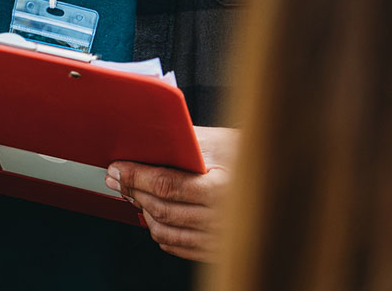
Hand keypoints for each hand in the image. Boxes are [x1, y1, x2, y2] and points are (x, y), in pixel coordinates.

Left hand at [106, 125, 234, 262]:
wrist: (275, 179)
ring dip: (142, 211)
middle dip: (133, 191)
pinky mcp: (216, 250)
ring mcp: (219, 238)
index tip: (118, 168)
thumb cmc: (247, 157)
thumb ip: (181, 144)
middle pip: (162, 209)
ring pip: (165, 231)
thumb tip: (144, 144)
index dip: (136, 176)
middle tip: (117, 178)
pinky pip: (178, 246)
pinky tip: (153, 214)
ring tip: (133, 194)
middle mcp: (222, 218)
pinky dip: (159, 231)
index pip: (167, 185)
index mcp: (223, 189)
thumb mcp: (217, 142)